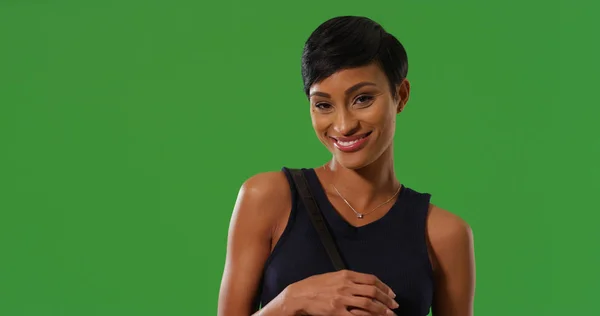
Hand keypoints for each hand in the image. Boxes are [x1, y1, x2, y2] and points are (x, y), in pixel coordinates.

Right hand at [283, 269, 398, 315]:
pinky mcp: (336, 312)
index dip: (384, 287)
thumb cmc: (314, 285)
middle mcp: (345, 286)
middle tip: (394, 305)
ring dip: (382, 309)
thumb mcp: (332, 276)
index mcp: (345, 275)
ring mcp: (341, 299)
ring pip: (368, 304)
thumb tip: (364, 284)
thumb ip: (348, 279)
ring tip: (390, 314)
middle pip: (372, 291)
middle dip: (386, 299)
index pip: (371, 279)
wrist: (298, 295)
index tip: (391, 293)